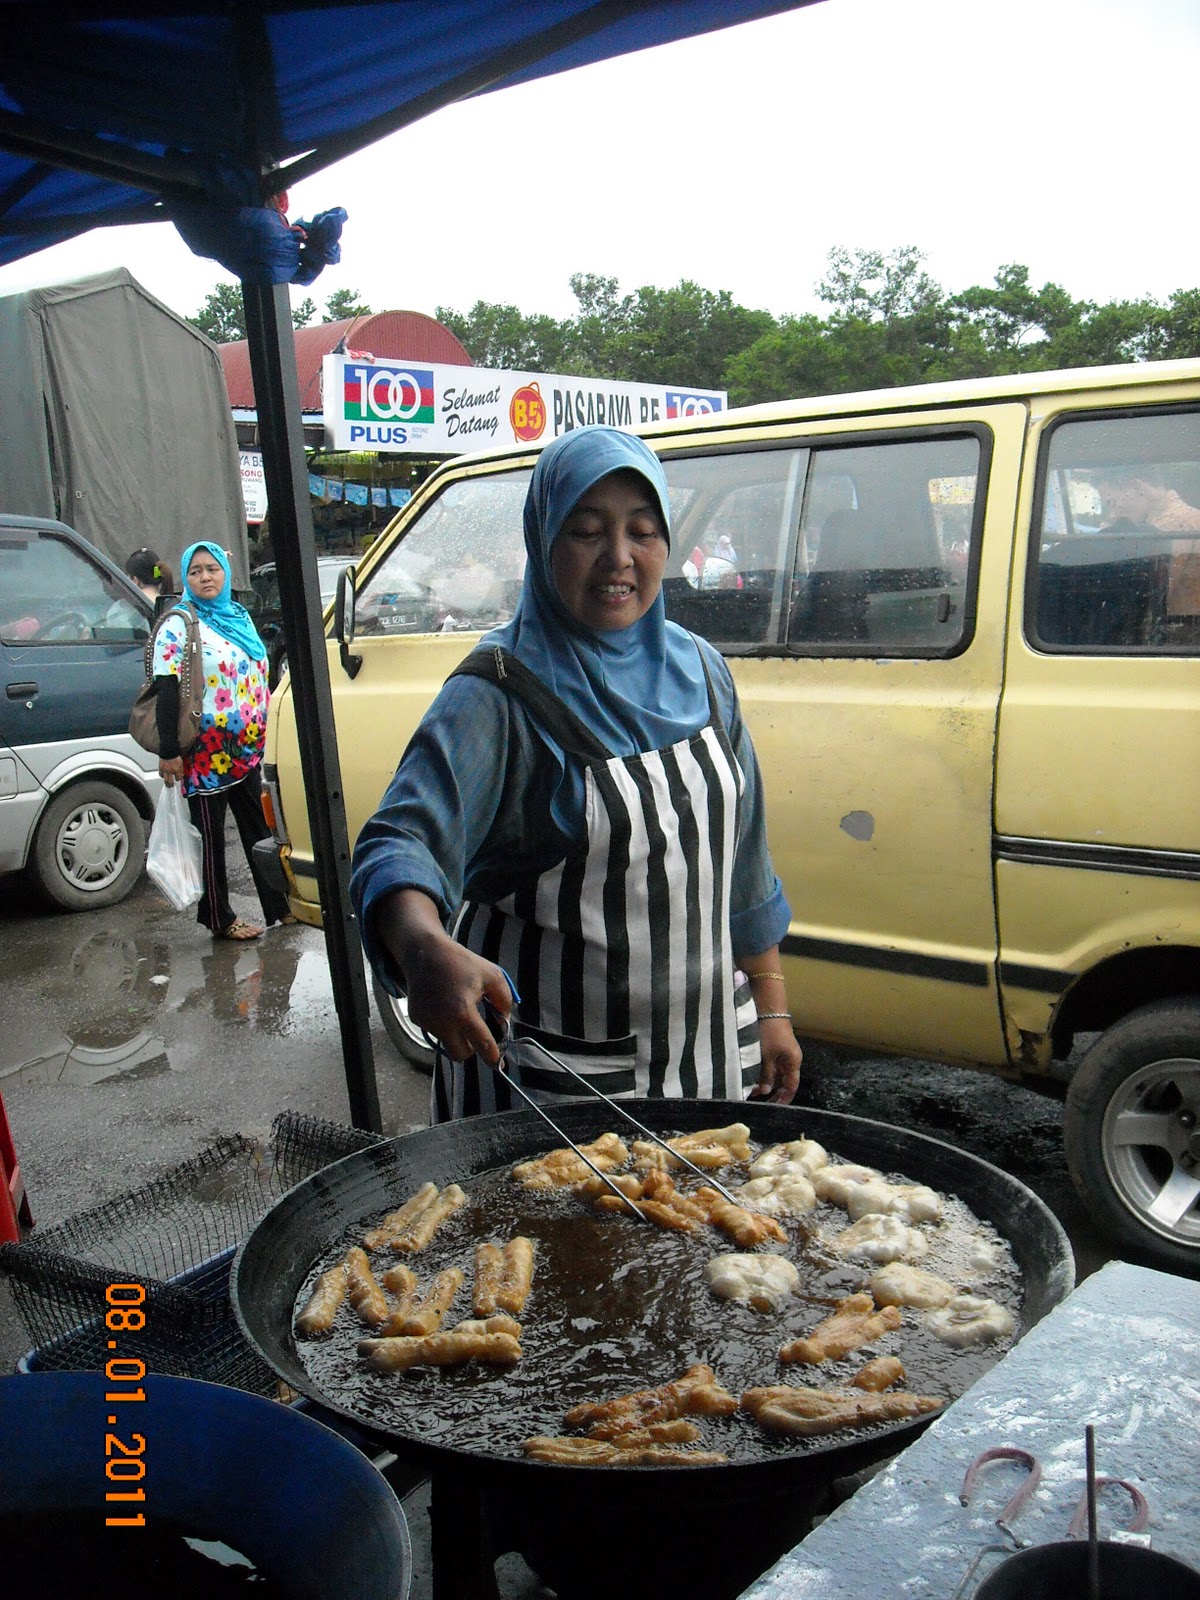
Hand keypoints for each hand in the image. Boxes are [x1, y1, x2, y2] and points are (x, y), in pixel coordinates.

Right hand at [159, 756, 183, 786]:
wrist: (168, 751)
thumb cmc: (175, 756)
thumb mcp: (181, 763)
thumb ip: (181, 770)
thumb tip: (181, 775)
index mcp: (176, 769)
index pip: (178, 778)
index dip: (178, 778)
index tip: (177, 778)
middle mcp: (170, 771)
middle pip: (170, 781)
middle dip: (171, 784)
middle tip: (171, 786)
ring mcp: (165, 770)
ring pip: (165, 779)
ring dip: (166, 783)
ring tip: (167, 785)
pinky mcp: (160, 767)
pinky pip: (161, 774)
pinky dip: (162, 776)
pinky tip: (163, 776)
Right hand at [404, 939, 512, 1065]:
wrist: (424, 953)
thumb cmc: (461, 962)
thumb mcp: (492, 975)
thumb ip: (504, 1000)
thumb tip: (505, 1021)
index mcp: (463, 1012)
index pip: (482, 1044)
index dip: (492, 1056)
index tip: (498, 1065)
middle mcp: (442, 1022)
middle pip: (460, 1055)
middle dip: (471, 1049)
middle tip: (477, 1034)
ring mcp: (427, 1022)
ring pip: (446, 1043)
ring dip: (456, 1035)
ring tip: (458, 1010)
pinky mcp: (417, 1019)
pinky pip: (434, 1031)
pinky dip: (442, 1025)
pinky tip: (443, 1005)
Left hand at [749, 1015, 801, 1103]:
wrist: (768, 1008)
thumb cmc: (770, 1032)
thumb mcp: (766, 1056)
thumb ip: (767, 1074)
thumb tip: (767, 1091)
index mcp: (793, 1062)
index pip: (792, 1086)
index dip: (784, 1098)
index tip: (774, 1107)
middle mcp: (790, 1059)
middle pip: (783, 1080)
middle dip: (771, 1090)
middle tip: (757, 1098)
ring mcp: (782, 1053)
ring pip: (775, 1073)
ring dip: (765, 1081)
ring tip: (751, 1088)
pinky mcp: (774, 1047)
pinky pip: (770, 1064)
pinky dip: (762, 1071)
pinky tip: (751, 1075)